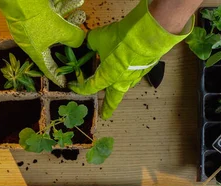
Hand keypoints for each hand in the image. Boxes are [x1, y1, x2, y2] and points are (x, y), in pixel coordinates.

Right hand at [0, 0, 86, 86]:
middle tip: (80, 32)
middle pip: (54, 41)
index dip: (56, 75)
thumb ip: (73, 38)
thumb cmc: (37, 19)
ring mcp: (30, 24)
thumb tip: (79, 41)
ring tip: (81, 13)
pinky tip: (76, 2)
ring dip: (69, 17)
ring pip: (54, 23)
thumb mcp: (60, 30)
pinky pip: (50, 11)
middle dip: (69, 36)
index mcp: (35, 50)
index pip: (47, 67)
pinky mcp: (31, 11)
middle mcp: (32, 39)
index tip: (63, 83)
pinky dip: (62, 6)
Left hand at [69, 0, 194, 118]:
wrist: (148, 35)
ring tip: (115, 88)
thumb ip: (90, 43)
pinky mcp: (145, 71)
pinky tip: (128, 71)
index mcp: (106, 77)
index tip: (72, 86)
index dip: (79, 87)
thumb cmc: (120, 39)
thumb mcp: (99, 38)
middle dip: (108, 108)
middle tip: (105, 115)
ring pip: (124, 87)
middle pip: (113, 99)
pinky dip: (129, 75)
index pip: (89, 87)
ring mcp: (135, 78)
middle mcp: (121, 82)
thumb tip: (87, 42)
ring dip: (118, 89)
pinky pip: (134, 77)